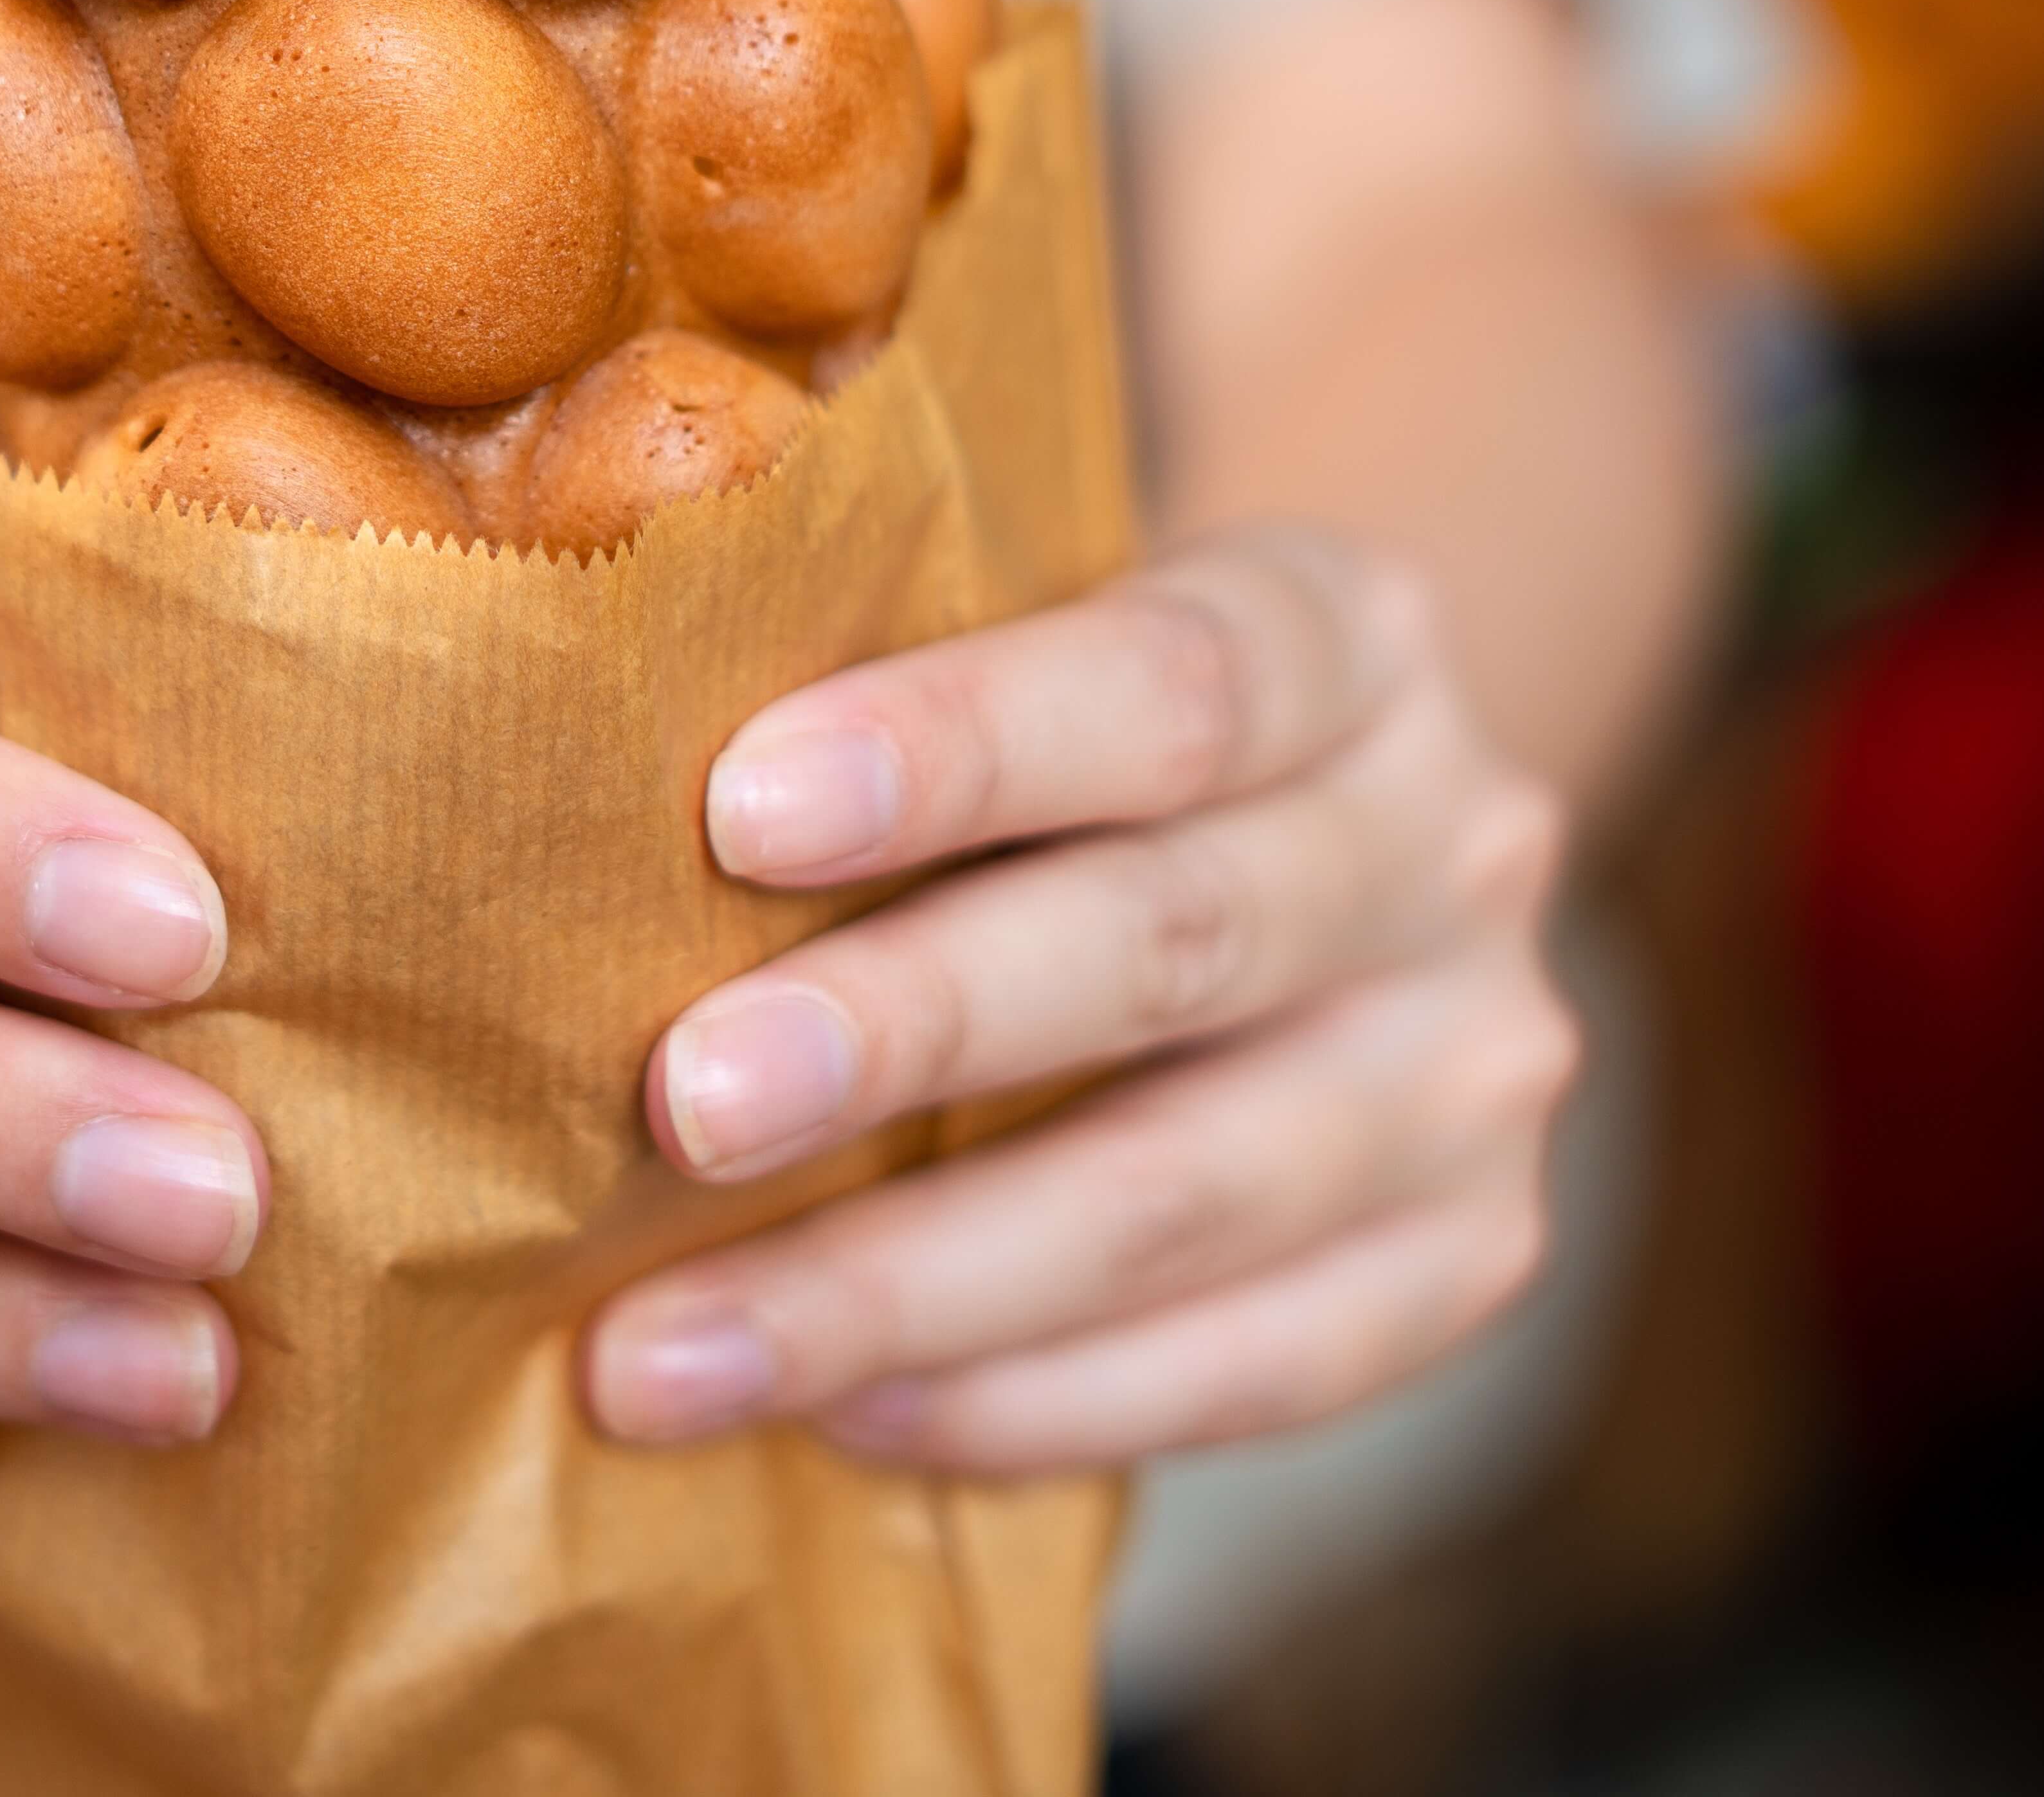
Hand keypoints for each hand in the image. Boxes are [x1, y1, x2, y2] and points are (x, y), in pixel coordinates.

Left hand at [582, 526, 1575, 1474]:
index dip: (963, 747)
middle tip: (679, 1104)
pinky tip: (839, 1418)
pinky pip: (1252, 1364)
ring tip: (665, 1350)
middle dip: (913, 1029)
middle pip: (1179, 938)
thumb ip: (887, 683)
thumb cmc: (1086, 727)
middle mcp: (1453, 839)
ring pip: (1197, 1194)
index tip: (736, 811)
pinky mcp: (1472, 1255)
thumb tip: (564, 788)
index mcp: (1349, 630)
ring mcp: (1478, 1065)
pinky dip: (1031, 1402)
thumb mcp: (1040, 625)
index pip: (1172, 678)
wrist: (1323, 828)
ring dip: (912, 1282)